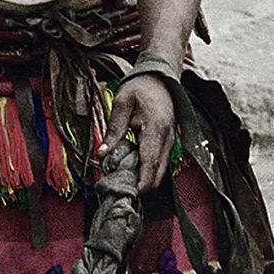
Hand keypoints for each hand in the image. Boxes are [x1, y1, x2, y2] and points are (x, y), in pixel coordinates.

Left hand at [105, 68, 178, 191]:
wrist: (159, 78)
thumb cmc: (139, 88)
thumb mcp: (121, 105)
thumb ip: (113, 130)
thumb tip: (102, 154)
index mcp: (155, 127)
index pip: (150, 160)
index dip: (143, 179)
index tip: (134, 193)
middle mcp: (167, 137)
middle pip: (159, 170)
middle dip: (144, 186)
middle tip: (125, 194)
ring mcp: (170, 141)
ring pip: (162, 169)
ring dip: (147, 180)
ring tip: (128, 187)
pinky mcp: (168, 142)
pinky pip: (161, 163)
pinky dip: (150, 172)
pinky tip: (135, 175)